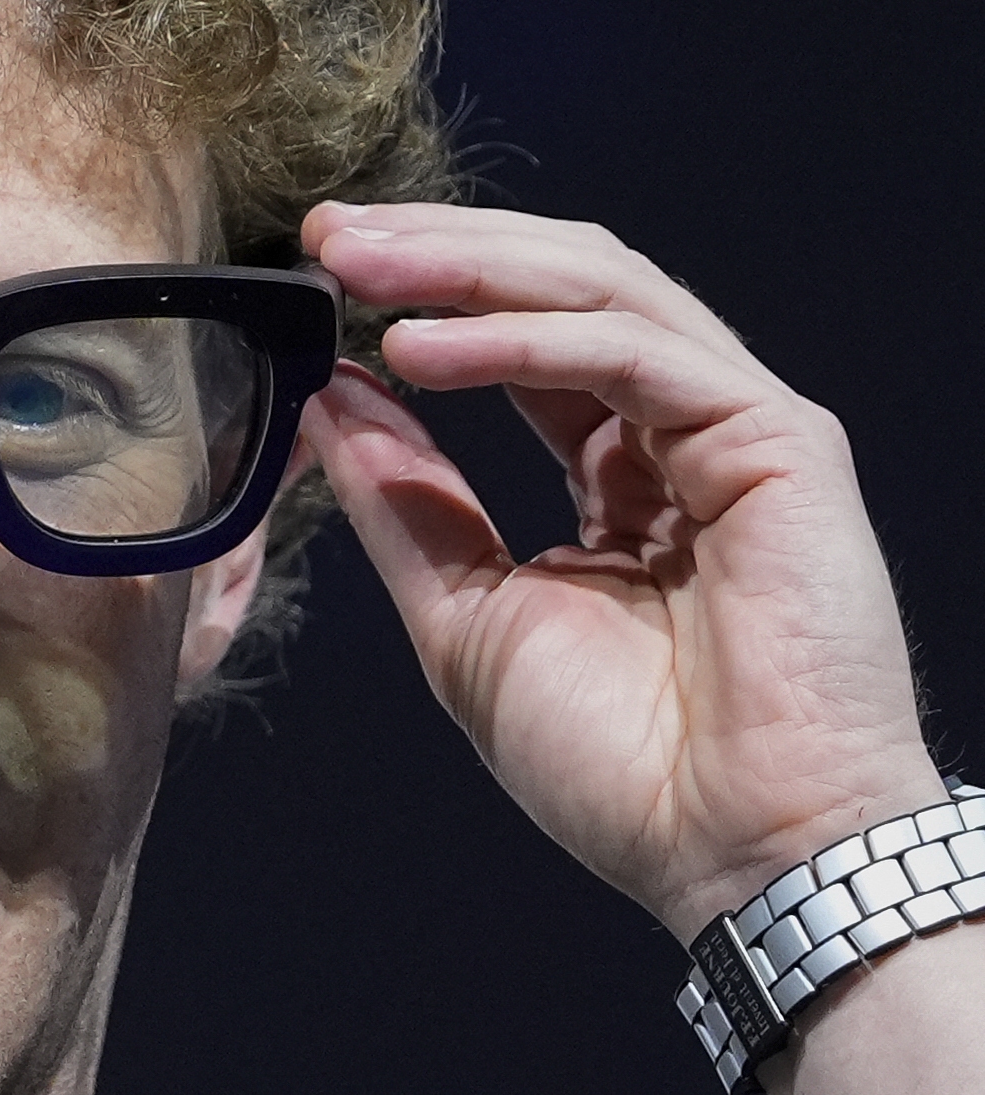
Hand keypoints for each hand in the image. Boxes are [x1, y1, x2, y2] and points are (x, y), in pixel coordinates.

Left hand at [298, 201, 942, 938]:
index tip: (319, 269)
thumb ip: (405, 499)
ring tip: (355, 267)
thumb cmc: (618, 762)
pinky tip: (422, 349)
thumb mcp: (466, 613)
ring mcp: (731, 427)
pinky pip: (632, 355)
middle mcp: (675, 430)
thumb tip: (327, 397)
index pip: (520, 333)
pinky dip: (519, 340)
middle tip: (327, 236)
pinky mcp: (774, 442)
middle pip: (559, 285)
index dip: (426, 290)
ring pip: (599, 291)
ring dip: (465, 269)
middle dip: (437, 250)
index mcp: (616, 469)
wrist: (731, 857)